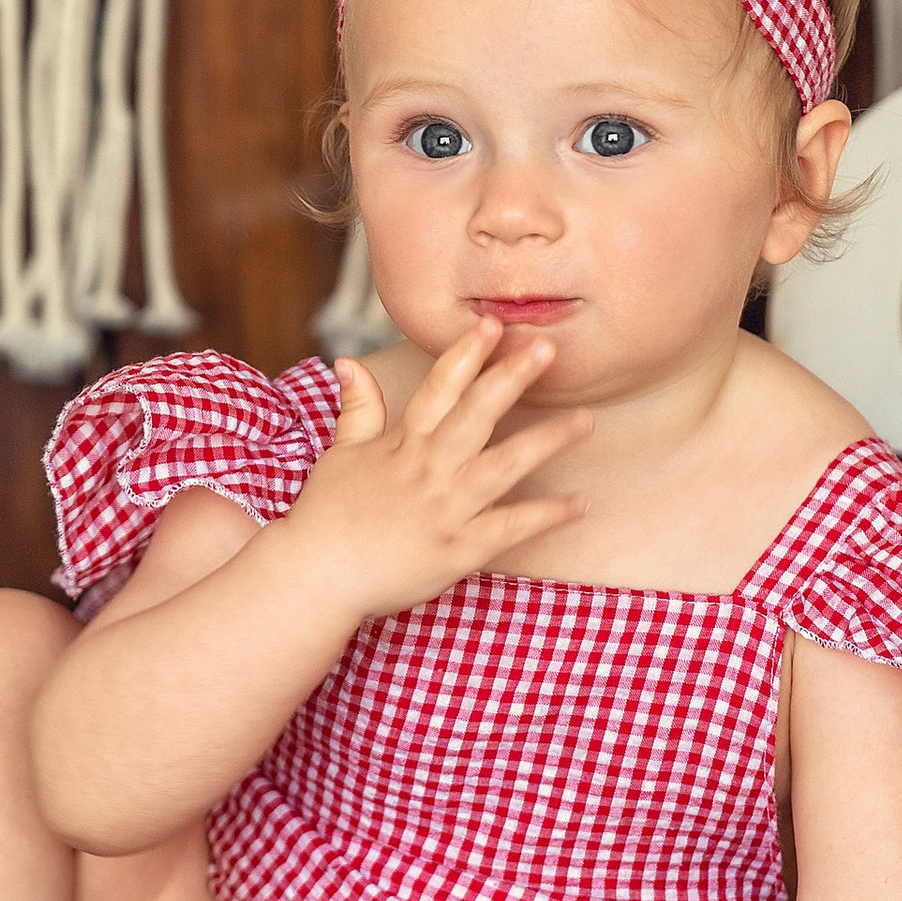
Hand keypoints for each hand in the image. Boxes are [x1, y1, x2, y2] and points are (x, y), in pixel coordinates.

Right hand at [273, 318, 590, 621]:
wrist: (316, 576)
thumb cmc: (326, 515)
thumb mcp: (340, 454)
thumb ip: (358, 408)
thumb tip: (349, 361)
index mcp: (403, 444)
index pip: (439, 388)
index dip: (466, 353)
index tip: (493, 324)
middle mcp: (429, 469)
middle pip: (477, 415)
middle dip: (512, 378)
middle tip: (547, 348)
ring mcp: (446, 509)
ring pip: (505, 466)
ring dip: (547, 441)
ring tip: (585, 421)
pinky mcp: (459, 550)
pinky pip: (511, 528)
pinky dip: (546, 516)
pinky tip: (580, 504)